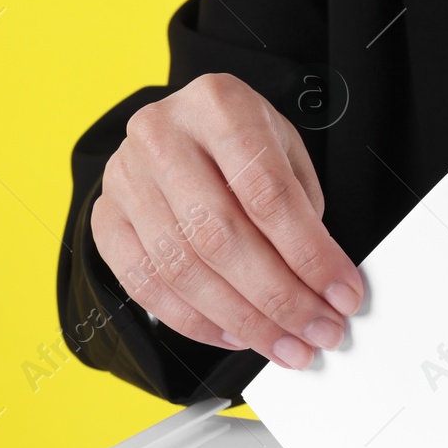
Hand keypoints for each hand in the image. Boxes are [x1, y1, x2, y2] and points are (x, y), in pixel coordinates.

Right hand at [90, 72, 363, 369]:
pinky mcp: (105, 218)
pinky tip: (233, 333)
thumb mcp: (283, 150)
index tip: (341, 295)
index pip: (267, 193)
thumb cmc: (237, 142)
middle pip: (221, 237)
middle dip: (278, 299)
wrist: (180, 126)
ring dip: (240, 320)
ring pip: (183, 269)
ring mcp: (125, 178)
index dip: (310, 255)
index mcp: (217, 105)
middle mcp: (161, 136)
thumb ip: (301, 210)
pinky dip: (193, 322)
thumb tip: (323, 288)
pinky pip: (144, 285)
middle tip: (317, 331)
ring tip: (282, 343)